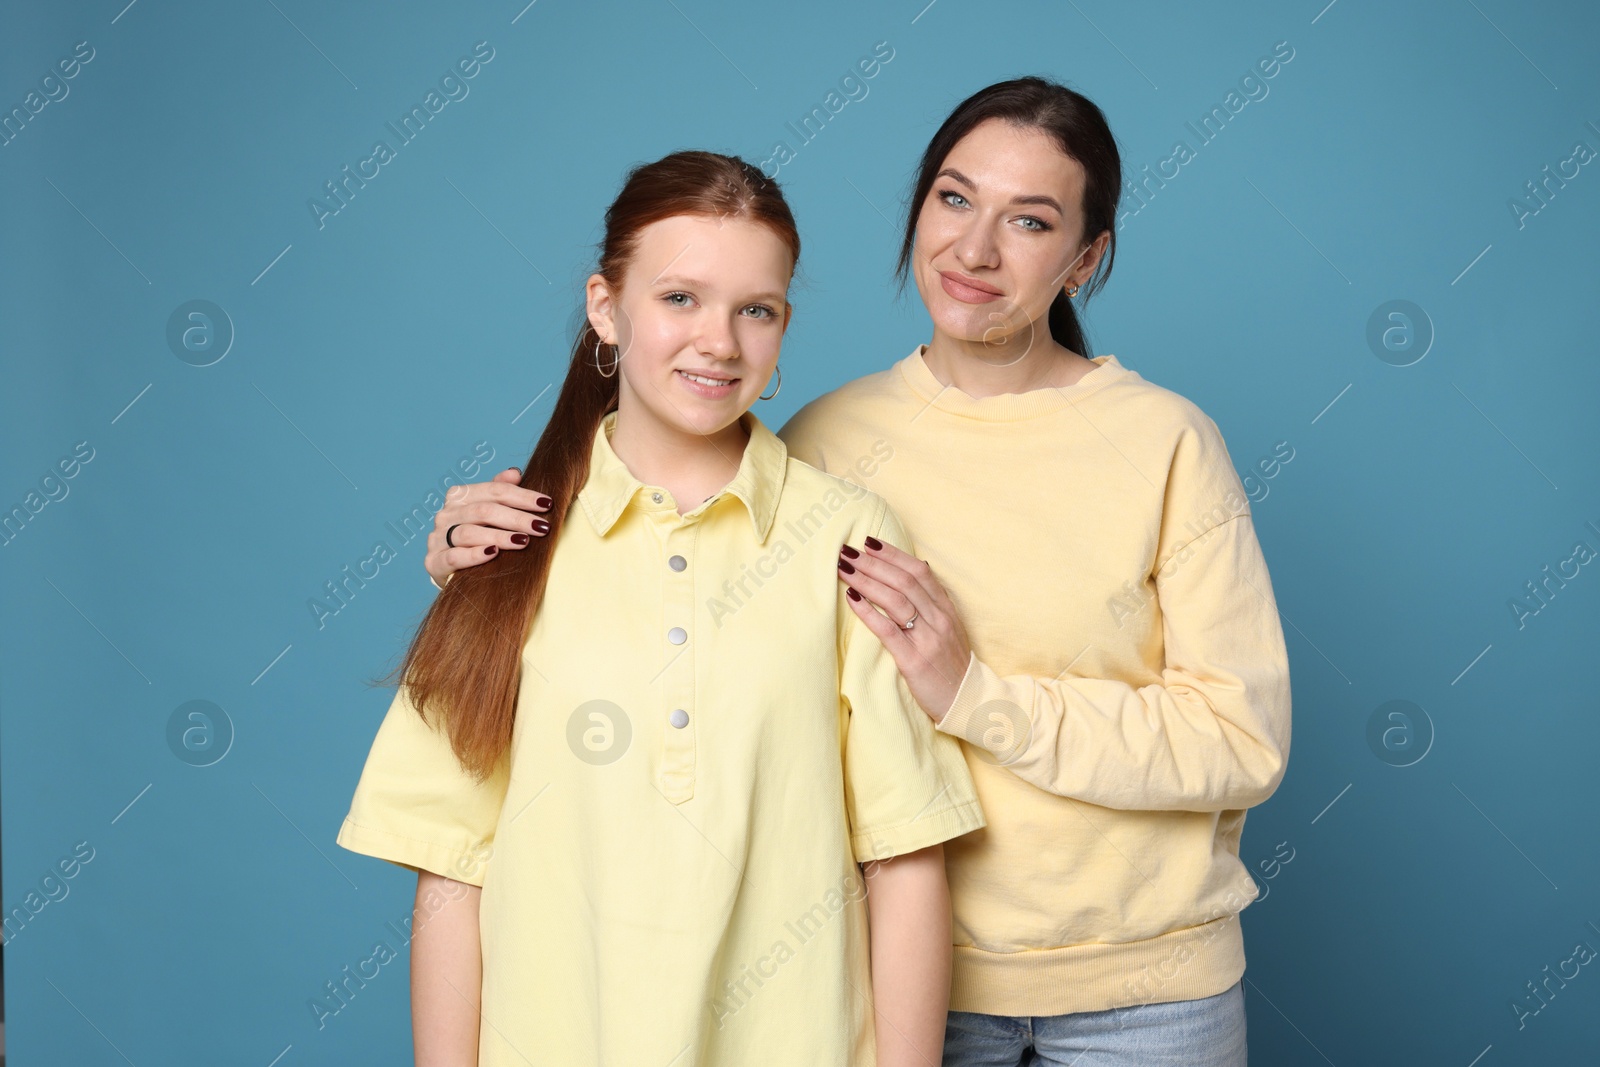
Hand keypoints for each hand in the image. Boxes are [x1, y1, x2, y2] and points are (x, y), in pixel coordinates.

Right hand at [425, 467, 551, 586]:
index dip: (522, 496)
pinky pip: (454, 556)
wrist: (449, 569)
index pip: (494, 490)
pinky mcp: (434, 562)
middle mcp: (446, 514)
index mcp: (459, 496)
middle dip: (517, 518)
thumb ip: (498, 491)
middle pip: (484, 510)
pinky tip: (493, 553)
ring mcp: (437, 538)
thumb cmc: (475, 537)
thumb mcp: (487, 512)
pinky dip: (475, 554)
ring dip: (500, 536)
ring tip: (524, 541)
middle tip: (542, 527)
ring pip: (469, 532)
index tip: (547, 504)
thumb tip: (515, 472)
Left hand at [837, 537, 971, 722]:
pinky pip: (888, 630)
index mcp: (945, 609)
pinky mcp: (914, 660)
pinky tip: (852, 598)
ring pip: (895, 600)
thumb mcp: (949, 627)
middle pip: (903, 581)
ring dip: (866, 581)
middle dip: (873, 563)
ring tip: (844, 569)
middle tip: (847, 551)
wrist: (967, 700)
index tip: (869, 542)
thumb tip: (917, 568)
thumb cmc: (951, 663)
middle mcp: (938, 619)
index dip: (893, 554)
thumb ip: (933, 601)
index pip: (918, 571)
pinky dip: (868, 612)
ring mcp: (927, 639)